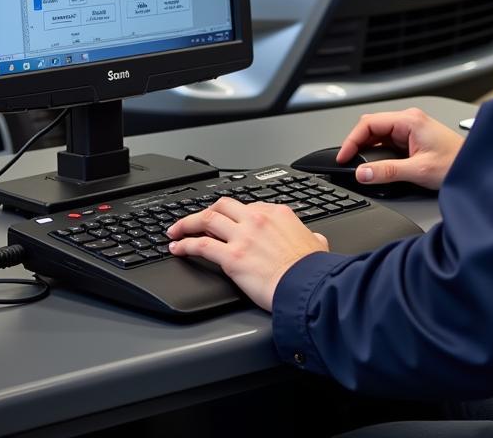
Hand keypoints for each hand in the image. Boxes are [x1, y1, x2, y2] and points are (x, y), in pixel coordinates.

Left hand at [167, 197, 328, 310]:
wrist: (307, 286)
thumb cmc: (312, 269)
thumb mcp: (317, 243)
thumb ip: (311, 237)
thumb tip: (314, 239)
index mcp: (277, 213)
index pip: (247, 206)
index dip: (232, 214)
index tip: (224, 220)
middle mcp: (256, 219)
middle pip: (222, 205)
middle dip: (205, 211)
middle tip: (194, 220)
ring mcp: (242, 236)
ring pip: (206, 219)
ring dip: (186, 224)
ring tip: (175, 231)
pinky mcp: (231, 257)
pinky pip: (200, 245)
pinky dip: (184, 245)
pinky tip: (177, 248)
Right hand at [337, 106, 464, 190]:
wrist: (477, 167)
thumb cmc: (457, 163)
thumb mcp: (418, 170)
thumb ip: (387, 171)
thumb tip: (362, 173)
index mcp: (409, 120)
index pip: (369, 123)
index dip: (352, 140)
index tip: (344, 156)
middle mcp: (409, 120)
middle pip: (372, 126)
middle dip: (357, 143)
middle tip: (349, 162)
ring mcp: (411, 128)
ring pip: (379, 133)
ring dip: (368, 147)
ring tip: (359, 163)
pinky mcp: (413, 138)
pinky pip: (388, 140)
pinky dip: (378, 151)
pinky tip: (375, 162)